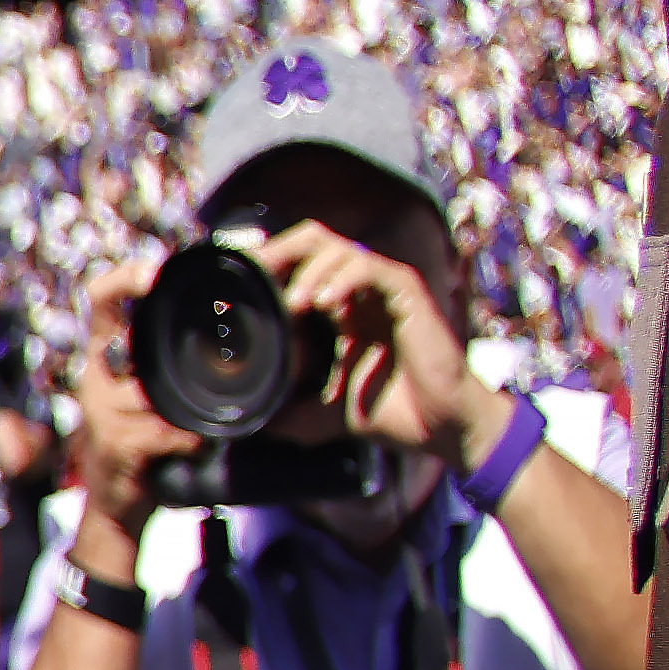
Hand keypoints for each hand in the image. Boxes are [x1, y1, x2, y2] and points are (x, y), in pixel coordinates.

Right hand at [69, 264, 199, 543]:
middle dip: (163, 361)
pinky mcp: (115, 441)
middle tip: (194, 367)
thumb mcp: (145, 393)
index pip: (101, 298)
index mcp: (103, 355)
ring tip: (202, 423)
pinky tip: (195, 446)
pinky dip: (189, 439)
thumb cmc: (139, 438)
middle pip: (126, 340)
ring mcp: (100, 410)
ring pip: (156, 392)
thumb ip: (163, 363)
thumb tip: (227, 331)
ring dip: (186, 410)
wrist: (116, 500)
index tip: (156, 270)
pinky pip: (166, 430)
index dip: (125, 277)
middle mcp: (95, 376)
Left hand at [244, 216, 500, 470]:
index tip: (232, 282)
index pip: (295, 265)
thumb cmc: (385, 413)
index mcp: (333, 310)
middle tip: (254, 273)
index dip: (264, 265)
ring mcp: (381, 289)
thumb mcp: (318, 414)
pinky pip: (371, 267)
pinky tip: (323, 303)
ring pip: (337, 248)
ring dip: (307, 270)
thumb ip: (282, 411)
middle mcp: (355, 292)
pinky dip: (342, 277)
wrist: (436, 429)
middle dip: (278, 249)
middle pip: (312, 241)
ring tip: (293, 304)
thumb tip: (240, 425)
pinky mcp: (407, 294)